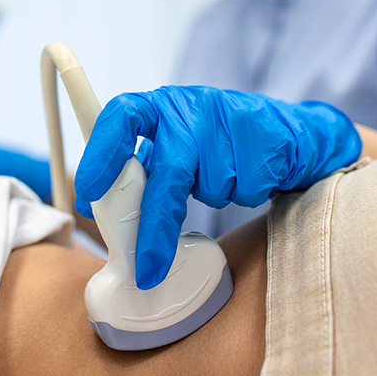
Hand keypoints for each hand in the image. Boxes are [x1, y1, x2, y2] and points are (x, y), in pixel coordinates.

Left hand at [75, 86, 360, 288]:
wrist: (288, 134)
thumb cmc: (216, 146)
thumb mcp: (173, 146)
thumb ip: (140, 169)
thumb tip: (98, 210)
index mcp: (159, 107)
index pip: (120, 118)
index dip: (102, 154)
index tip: (88, 192)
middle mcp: (190, 107)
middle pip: (168, 173)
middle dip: (157, 228)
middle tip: (148, 268)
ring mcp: (229, 118)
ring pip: (210, 187)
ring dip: (213, 197)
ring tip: (222, 179)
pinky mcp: (264, 136)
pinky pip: (244, 189)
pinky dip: (244, 194)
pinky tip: (248, 175)